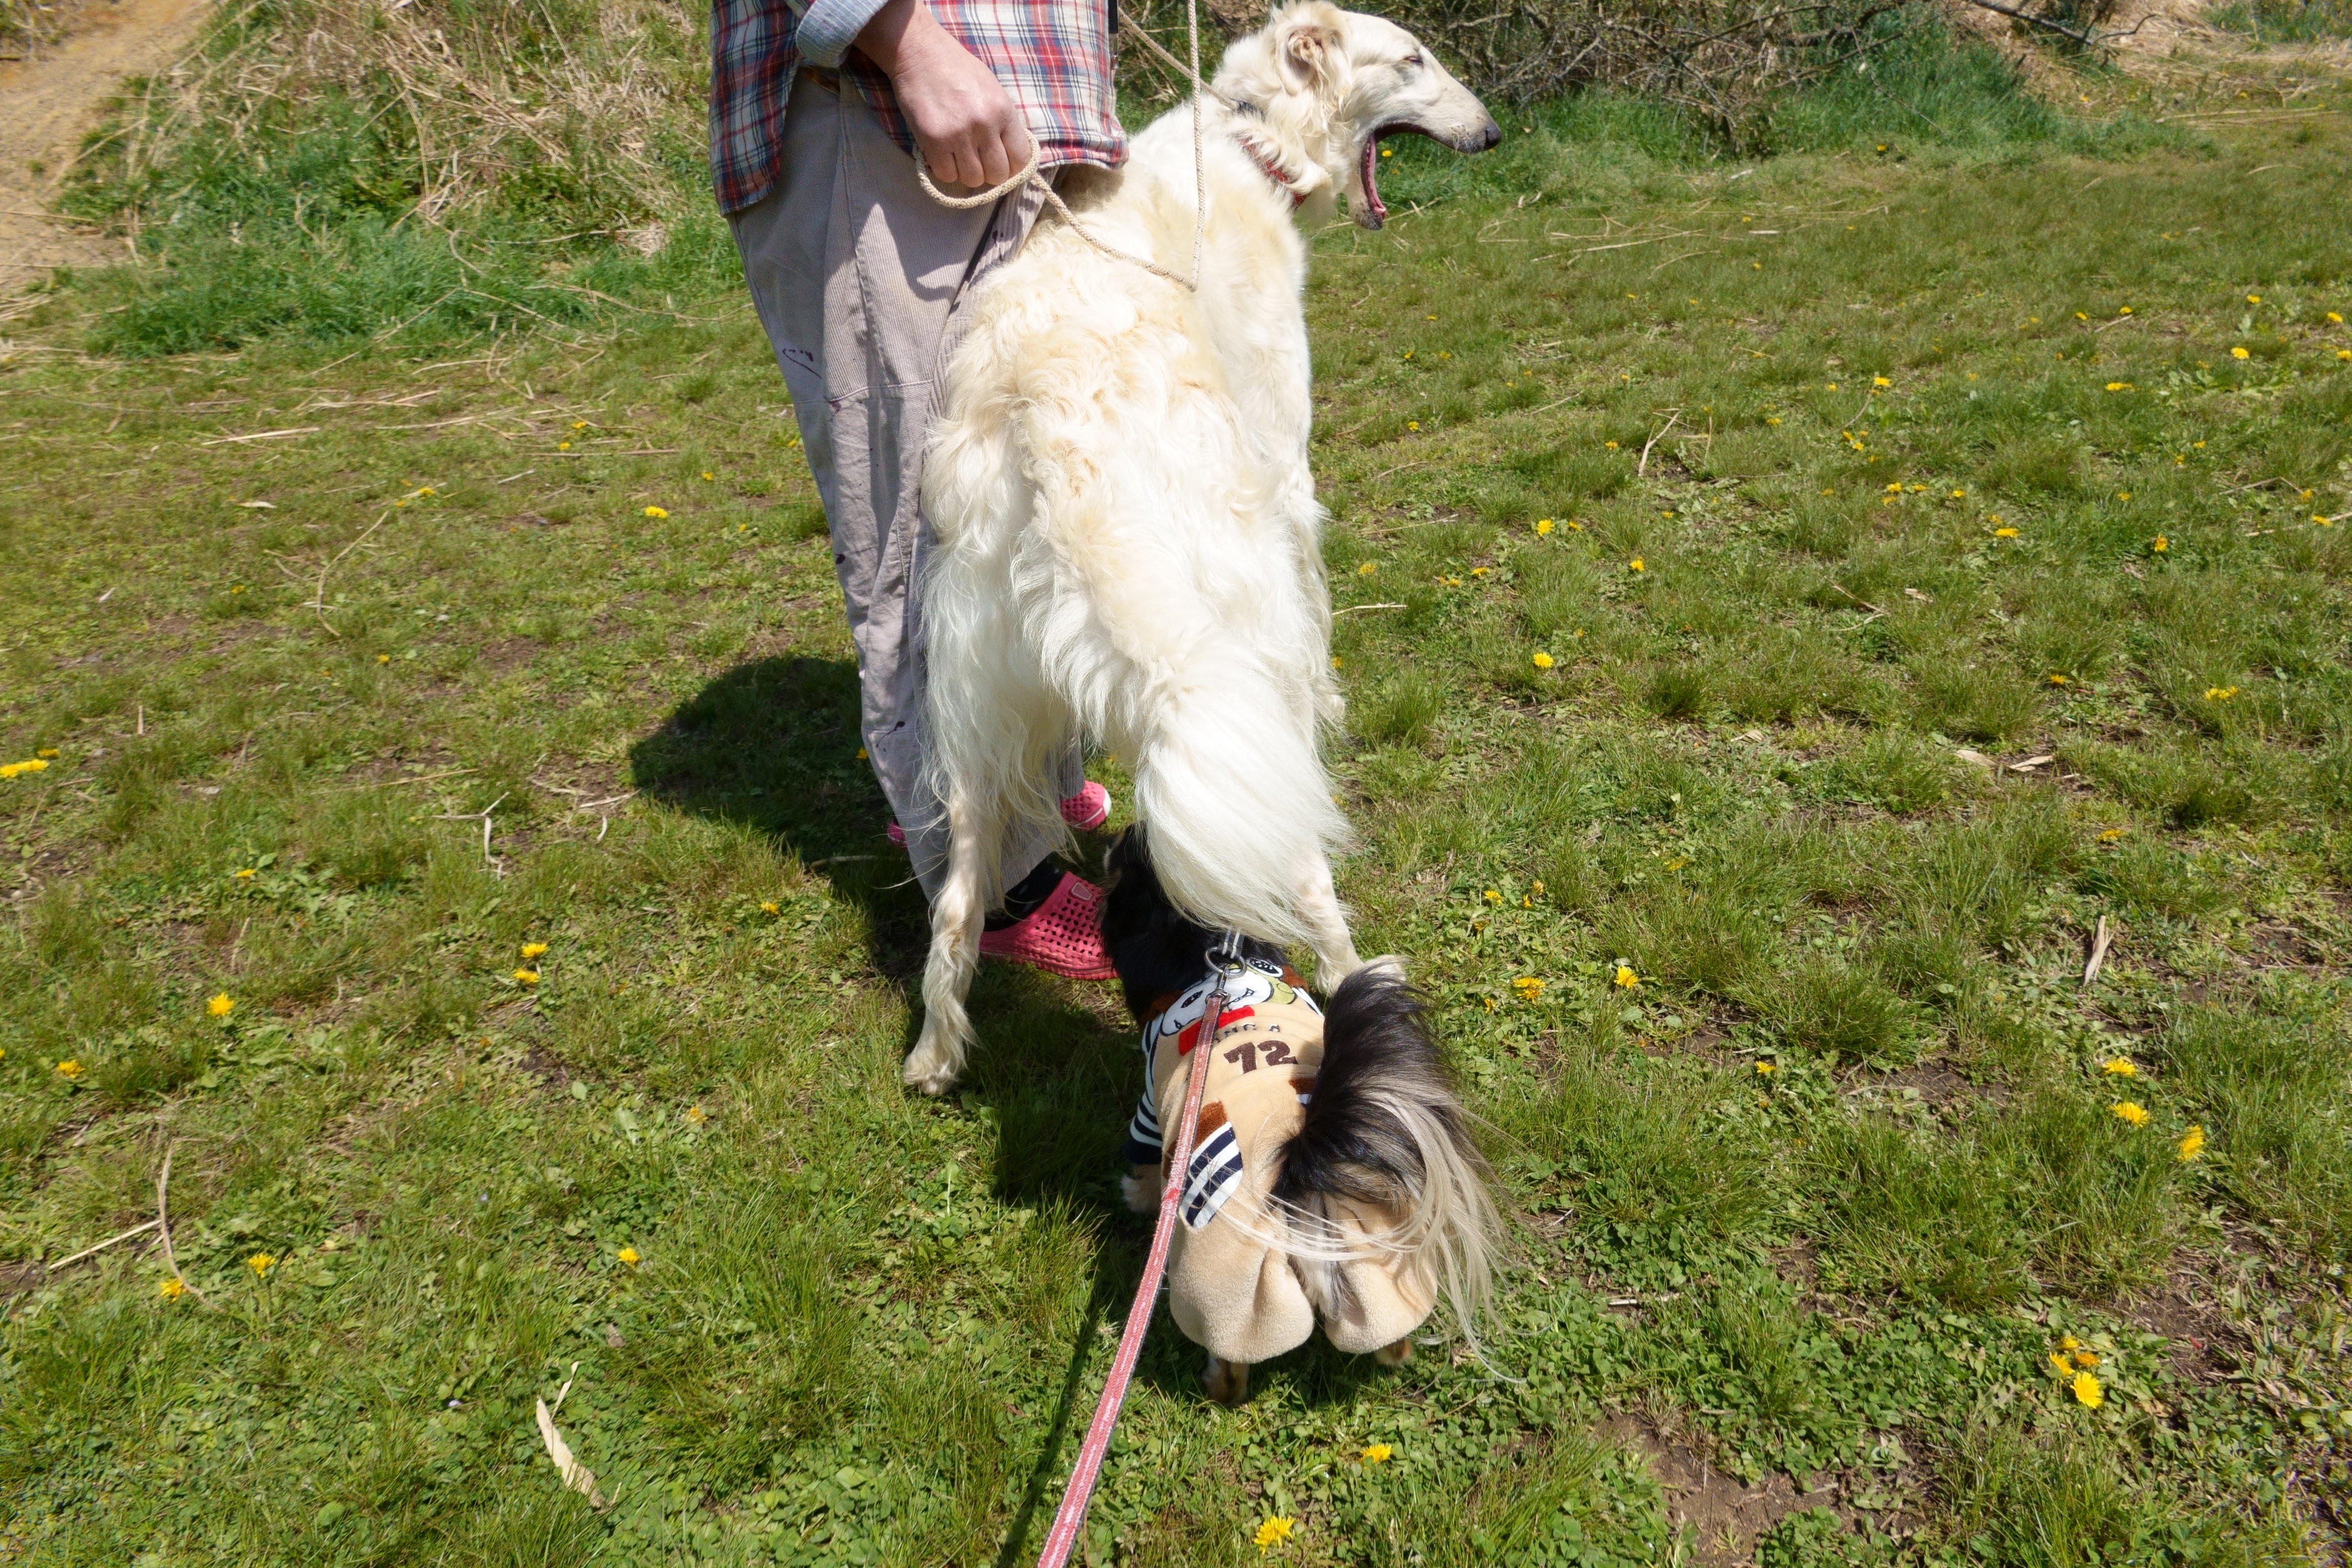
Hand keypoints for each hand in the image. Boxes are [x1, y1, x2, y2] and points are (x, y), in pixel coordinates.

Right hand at [854, 0, 1033, 189]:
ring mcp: (958, 134)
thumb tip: (1011, 156)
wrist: (921, 52)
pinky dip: (945, 171)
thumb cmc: (958, 70)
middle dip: (989, 174)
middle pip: (997, 174)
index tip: (1002, 165)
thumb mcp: (992, 90)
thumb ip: (1003, 122)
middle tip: (978, 162)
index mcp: (1003, 110)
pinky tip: (943, 155)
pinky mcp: (933, 140)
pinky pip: (946, 175)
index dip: (1012, 168)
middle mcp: (984, 124)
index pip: (1020, 159)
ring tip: (959, 157)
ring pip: (972, 179)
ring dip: (966, 174)